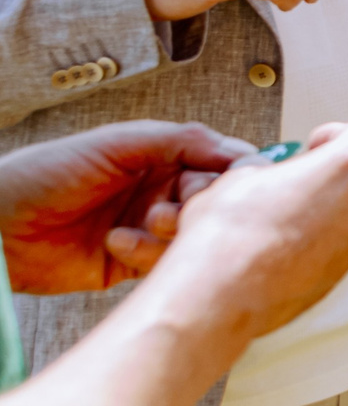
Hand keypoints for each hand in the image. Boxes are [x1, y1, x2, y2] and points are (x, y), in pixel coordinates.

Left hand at [0, 122, 254, 292]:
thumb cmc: (43, 173)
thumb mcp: (116, 143)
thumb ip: (180, 140)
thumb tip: (238, 149)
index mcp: (160, 156)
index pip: (218, 161)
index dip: (234, 170)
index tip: (245, 179)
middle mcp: (157, 191)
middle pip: (211, 200)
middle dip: (202, 203)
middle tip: (184, 205)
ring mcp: (144, 228)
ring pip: (190, 236)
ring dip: (174, 232)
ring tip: (149, 224)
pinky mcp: (127, 263)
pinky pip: (160, 265)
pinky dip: (146, 255)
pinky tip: (116, 244)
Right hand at [149, 122, 347, 345]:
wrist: (217, 296)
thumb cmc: (228, 235)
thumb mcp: (238, 176)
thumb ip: (267, 168)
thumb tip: (264, 175)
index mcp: (346, 169)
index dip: (333, 136)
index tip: (314, 143)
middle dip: (320, 180)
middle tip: (283, 186)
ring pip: (338, 220)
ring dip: (313, 217)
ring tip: (268, 225)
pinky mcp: (334, 278)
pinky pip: (326, 252)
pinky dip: (307, 248)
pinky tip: (269, 254)